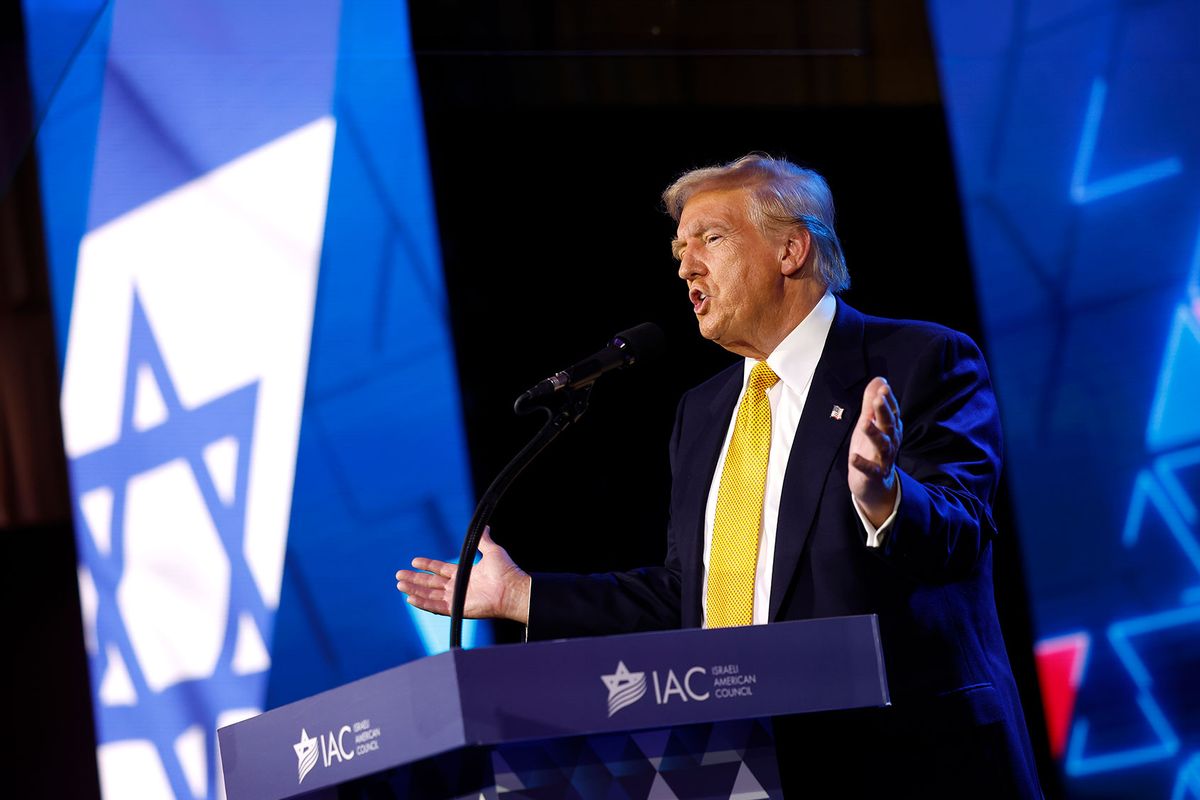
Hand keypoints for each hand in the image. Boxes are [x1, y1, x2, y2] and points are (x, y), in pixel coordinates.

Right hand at [395, 527, 530, 623]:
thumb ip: (484, 539)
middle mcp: (458, 587)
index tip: (413, 561)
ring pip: (429, 595)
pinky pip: (436, 607)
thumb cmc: (506, 571)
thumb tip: (485, 526)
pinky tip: (410, 598)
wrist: (513, 589)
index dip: (427, 566)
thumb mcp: (492, 550)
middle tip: (399, 575)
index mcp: (464, 574)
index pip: (440, 570)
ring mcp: (457, 599)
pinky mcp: (458, 609)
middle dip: (415, 579)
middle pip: (430, 583)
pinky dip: (423, 603)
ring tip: (400, 584)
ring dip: (414, 590)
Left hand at [849, 376, 901, 526]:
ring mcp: (883, 459)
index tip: (883, 387)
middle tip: (878, 399)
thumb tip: (879, 380)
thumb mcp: (870, 424)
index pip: (892, 412)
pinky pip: (870, 469)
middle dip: (884, 412)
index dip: (888, 400)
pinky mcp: (874, 474)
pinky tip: (853, 457)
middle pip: (889, 425)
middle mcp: (890, 442)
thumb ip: (872, 404)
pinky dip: (862, 463)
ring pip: (882, 445)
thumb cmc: (871, 450)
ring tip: (864, 423)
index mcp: (890, 429)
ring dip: (874, 434)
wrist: (875, 485)